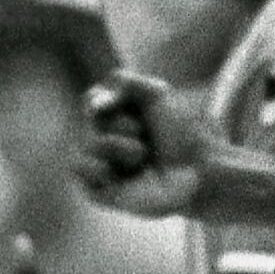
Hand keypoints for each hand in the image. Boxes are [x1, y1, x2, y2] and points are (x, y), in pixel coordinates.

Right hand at [73, 70, 211, 215]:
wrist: (197, 173)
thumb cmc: (183, 135)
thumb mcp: (160, 98)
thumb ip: (130, 83)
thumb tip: (100, 91)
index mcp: (122, 118)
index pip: (94, 101)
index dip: (101, 99)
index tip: (111, 102)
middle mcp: (110, 141)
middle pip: (90, 121)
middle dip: (121, 124)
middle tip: (143, 133)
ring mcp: (105, 165)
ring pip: (86, 145)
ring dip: (116, 146)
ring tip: (141, 156)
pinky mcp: (99, 190)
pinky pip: (77, 170)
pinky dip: (95, 166)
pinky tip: (113, 171)